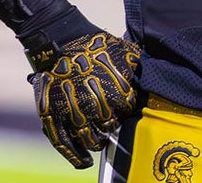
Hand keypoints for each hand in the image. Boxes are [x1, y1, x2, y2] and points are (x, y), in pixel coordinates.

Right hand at [29, 30, 140, 168]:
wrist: (61, 39)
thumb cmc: (93, 43)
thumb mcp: (123, 51)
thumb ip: (136, 68)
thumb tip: (149, 75)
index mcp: (116, 93)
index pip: (126, 111)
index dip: (124, 110)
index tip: (121, 108)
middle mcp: (96, 107)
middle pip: (109, 129)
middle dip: (110, 127)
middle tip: (109, 124)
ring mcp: (73, 113)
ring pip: (89, 141)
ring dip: (96, 144)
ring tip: (98, 143)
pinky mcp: (53, 116)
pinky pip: (64, 144)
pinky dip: (75, 157)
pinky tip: (83, 162)